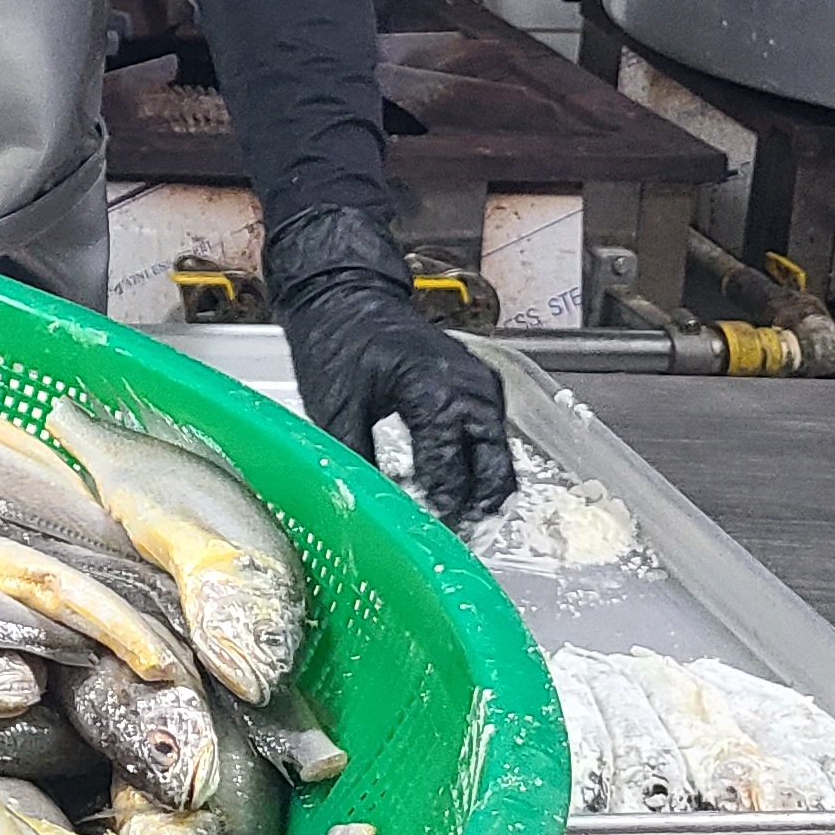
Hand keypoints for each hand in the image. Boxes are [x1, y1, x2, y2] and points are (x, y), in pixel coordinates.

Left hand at [268, 201, 515, 523]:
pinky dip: (477, 467)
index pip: (451, 475)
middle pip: (495, 473)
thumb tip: (374, 510)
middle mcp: (473, 389)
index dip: (439, 514)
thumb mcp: (334, 410)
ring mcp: (482, 386)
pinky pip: (490, 439)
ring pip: (499, 460)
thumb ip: (359, 464)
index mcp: (438, 392)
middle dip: (473, 512)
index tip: (426, 541)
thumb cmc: (336, 339)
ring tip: (448, 523)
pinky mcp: (479, 387)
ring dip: (479, 493)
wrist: (345, 293)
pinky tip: (448, 488)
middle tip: (447, 541)